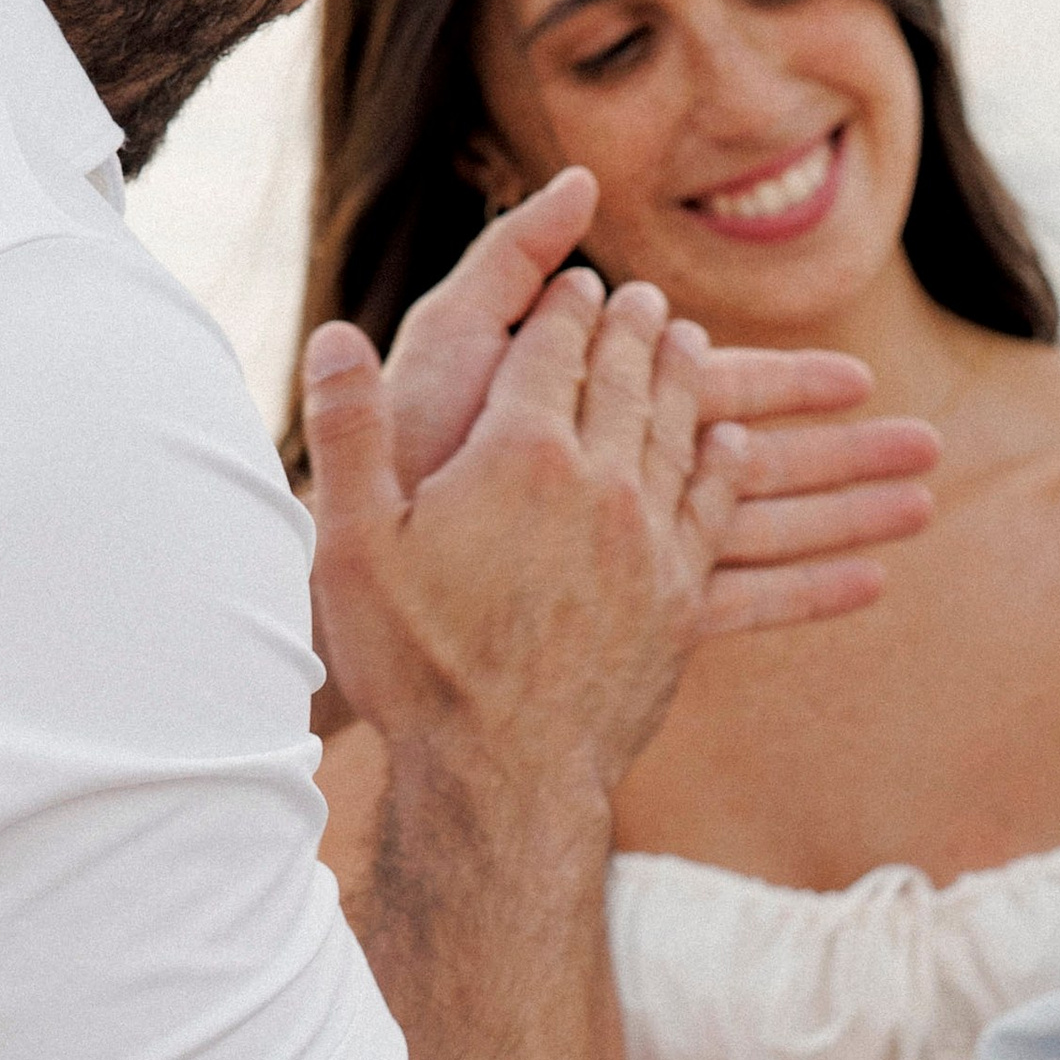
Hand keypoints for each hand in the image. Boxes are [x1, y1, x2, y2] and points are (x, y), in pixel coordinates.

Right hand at [303, 267, 742, 804]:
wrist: (503, 776)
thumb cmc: (416, 666)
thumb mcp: (354, 547)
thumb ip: (348, 434)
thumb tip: (333, 336)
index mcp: (519, 453)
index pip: (551, 350)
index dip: (566, 308)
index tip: (577, 282)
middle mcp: (599, 482)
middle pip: (627, 378)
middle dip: (634, 328)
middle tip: (645, 297)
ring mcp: (649, 539)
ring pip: (680, 430)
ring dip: (685, 378)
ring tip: (689, 343)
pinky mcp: (680, 597)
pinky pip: (712, 505)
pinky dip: (720, 461)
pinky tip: (725, 444)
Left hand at [374, 168, 937, 634]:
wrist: (348, 586)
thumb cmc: (394, 456)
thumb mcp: (448, 339)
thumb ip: (515, 264)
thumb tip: (579, 182)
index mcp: (591, 415)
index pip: (709, 388)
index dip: (786, 381)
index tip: (862, 376)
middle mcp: (618, 479)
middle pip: (755, 459)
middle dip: (843, 454)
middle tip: (931, 450)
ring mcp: (626, 548)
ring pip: (757, 527)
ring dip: (842, 519)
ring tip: (926, 513)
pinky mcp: (625, 609)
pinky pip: (730, 599)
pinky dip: (799, 594)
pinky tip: (871, 590)